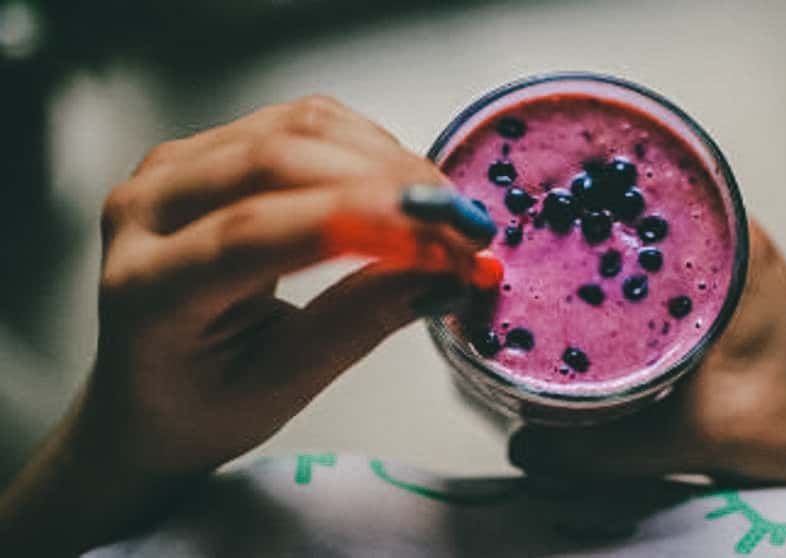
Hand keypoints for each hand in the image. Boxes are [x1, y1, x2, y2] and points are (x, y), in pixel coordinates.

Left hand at [0, 95, 490, 554]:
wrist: (149, 390)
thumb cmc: (204, 403)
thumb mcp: (284, 384)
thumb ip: (362, 319)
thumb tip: (445, 271)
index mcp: (147, 288)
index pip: (255, 232)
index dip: (362, 224)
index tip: (447, 241)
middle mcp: (145, 209)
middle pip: (278, 161)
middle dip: (389, 186)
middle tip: (464, 229)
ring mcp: (173, 168)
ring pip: (297, 128)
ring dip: (387, 161)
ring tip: (445, 213)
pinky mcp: (207, 149)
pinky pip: (298, 123)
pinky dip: (367, 146)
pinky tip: (403, 187)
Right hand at [510, 221, 785, 553]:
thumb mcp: (693, 435)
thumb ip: (604, 445)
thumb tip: (525, 445)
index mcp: (736, 248)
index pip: (653, 191)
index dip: (591, 188)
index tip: (537, 190)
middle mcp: (732, 242)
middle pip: (640, 211)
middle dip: (581, 219)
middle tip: (521, 232)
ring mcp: (725, 266)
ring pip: (645, 241)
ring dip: (598, 251)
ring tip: (536, 259)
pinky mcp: (717, 295)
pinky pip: (654, 273)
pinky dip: (618, 283)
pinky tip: (580, 305)